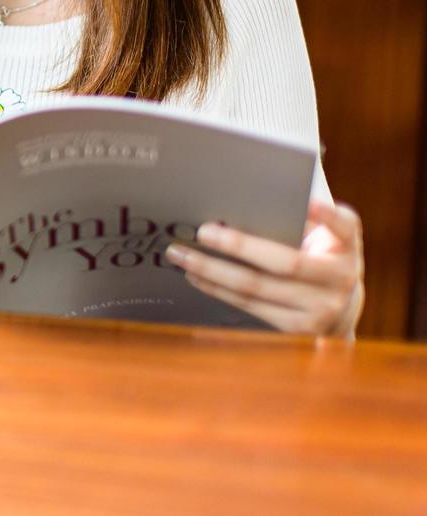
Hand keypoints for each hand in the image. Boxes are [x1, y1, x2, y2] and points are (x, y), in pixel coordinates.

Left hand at [165, 199, 363, 336]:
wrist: (341, 307)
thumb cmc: (324, 257)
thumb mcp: (329, 236)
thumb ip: (306, 218)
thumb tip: (254, 201)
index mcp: (347, 247)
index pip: (343, 226)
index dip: (326, 215)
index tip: (308, 204)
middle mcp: (339, 280)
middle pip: (284, 263)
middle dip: (238, 246)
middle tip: (202, 231)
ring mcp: (320, 310)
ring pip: (257, 289)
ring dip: (213, 270)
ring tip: (182, 255)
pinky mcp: (296, 329)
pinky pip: (249, 307)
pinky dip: (218, 290)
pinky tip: (197, 276)